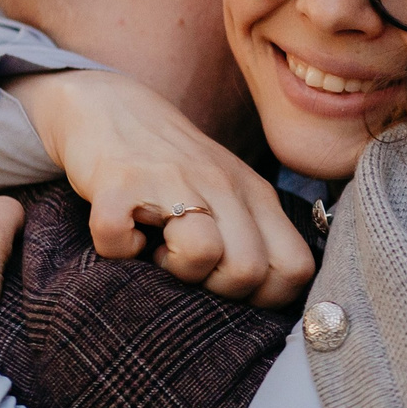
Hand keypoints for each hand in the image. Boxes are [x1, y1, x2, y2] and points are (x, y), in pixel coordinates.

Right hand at [8, 70, 315, 305]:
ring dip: (171, 271)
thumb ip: (256, 236)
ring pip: (200, 255)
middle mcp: (222, 185)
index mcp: (256, 195)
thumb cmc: (176, 167)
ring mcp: (171, 181)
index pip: (295, 268)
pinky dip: (117, 249)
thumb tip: (264, 302)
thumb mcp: (232, 193)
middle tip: (188, 263)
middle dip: (215, 288)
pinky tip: (125, 231)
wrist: (111, 106)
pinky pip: (121, 241)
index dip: (266, 296)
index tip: (230, 283)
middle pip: (248, 270)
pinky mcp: (118, 182)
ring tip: (158, 248)